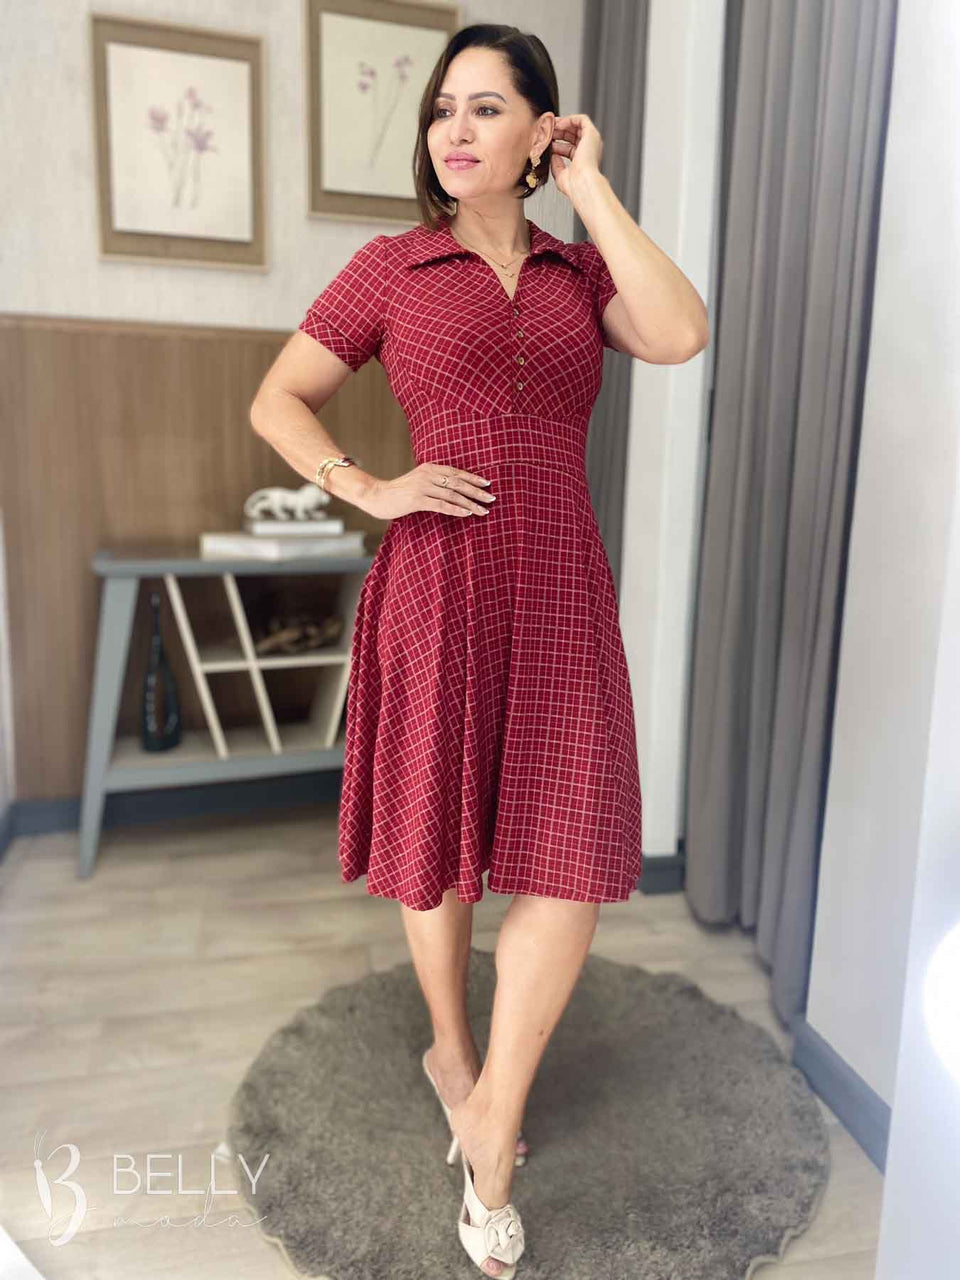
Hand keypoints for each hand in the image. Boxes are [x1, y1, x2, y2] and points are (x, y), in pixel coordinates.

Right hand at [361, 464, 495, 520]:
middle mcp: (428, 475)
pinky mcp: (417, 500)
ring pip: (453, 495)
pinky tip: (467, 513)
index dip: (473, 478)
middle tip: (491, 499)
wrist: (376, 495)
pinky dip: (456, 509)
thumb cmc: (398, 492)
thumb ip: (433, 482)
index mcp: (429, 468)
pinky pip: (441, 505)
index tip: (487, 484)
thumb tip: (453, 489)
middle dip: (477, 491)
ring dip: (470, 503)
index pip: (456, 472)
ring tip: (483, 511)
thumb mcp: (417, 481)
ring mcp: (423, 487)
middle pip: (458, 483)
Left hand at [550, 113, 603, 201]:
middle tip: (546, 130)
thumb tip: (552, 155)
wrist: (582, 184)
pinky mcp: (592, 134)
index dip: (556, 143)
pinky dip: (570, 119)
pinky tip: (559, 124)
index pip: (569, 147)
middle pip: (573, 135)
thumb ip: (556, 164)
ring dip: (563, 124)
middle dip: (558, 131)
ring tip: (551, 125)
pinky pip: (582, 120)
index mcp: (583, 161)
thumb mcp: (560, 174)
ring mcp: (591, 142)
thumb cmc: (574, 185)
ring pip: (577, 126)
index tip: (546, 141)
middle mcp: (589, 150)